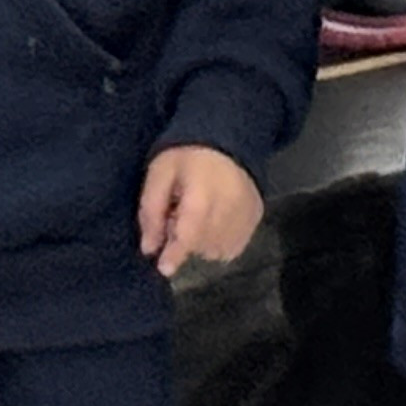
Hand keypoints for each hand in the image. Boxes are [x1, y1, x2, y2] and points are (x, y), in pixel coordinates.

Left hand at [137, 143, 264, 278]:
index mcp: (202, 196)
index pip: (189, 235)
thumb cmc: (188, 154)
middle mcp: (229, 210)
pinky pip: (233, 247)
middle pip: (200, 246)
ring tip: (197, 217)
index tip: (164, 268)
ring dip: (201, 243)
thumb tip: (149, 249)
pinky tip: (213, 222)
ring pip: (216, 250)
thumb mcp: (160, 173)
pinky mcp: (256, 218)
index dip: (175, 255)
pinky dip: (218, 242)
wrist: (228, 137)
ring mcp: (246, 216)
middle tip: (177, 216)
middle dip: (184, 239)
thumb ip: (151, 210)